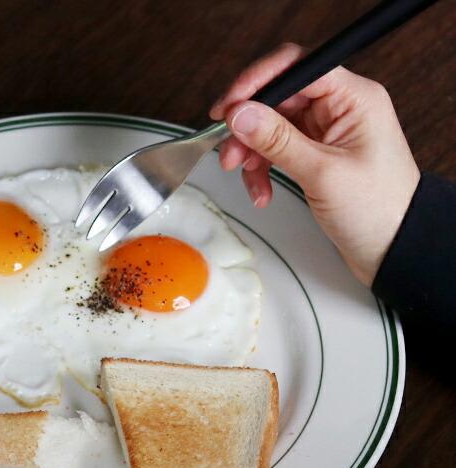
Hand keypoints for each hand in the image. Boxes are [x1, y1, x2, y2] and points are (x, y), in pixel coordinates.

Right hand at [210, 42, 419, 286]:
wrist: (390, 248)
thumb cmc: (374, 210)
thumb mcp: (321, 173)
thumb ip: (278, 140)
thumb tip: (240, 113)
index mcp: (353, 99)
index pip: (297, 68)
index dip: (257, 82)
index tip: (227, 108)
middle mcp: (339, 108)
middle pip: (279, 99)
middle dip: (248, 126)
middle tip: (228, 153)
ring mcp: (326, 132)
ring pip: (272, 127)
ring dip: (251, 152)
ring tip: (244, 177)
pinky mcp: (315, 154)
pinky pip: (277, 151)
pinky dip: (262, 170)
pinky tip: (262, 193)